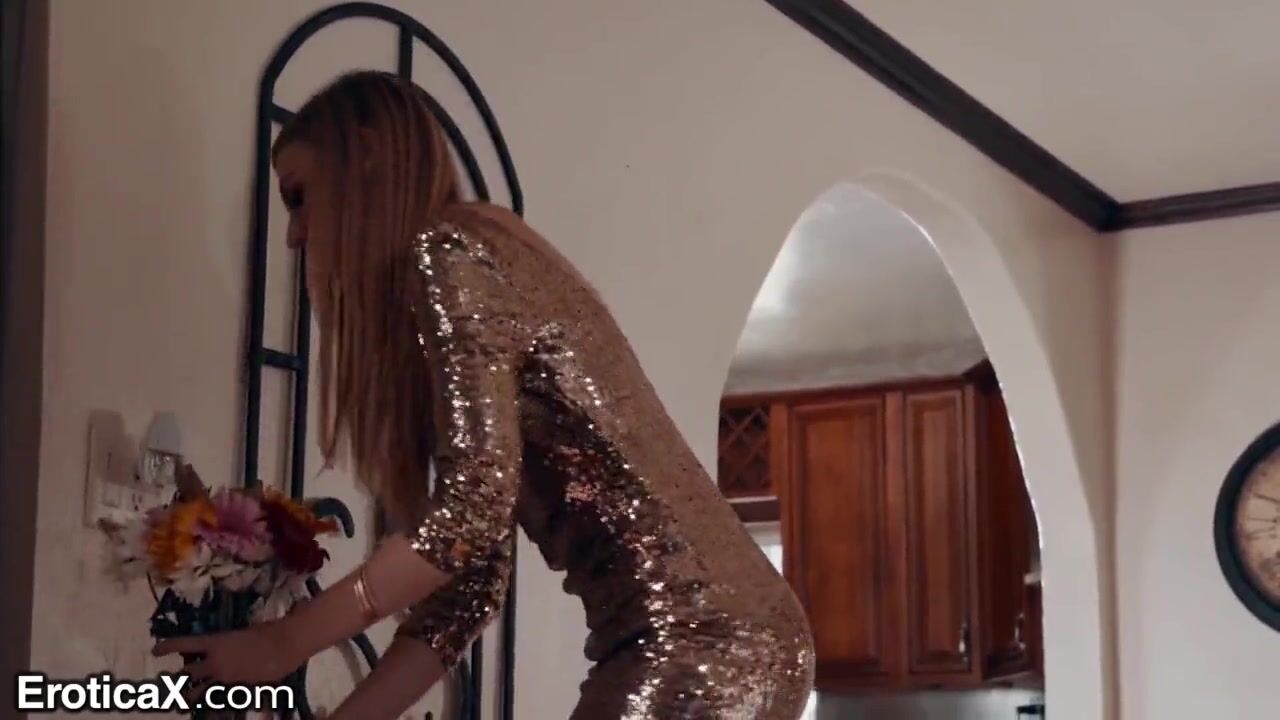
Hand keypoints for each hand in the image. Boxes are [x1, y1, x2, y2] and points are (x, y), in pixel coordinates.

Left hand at [152, 619, 302, 687]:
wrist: (285, 645)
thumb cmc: (266, 631)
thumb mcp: (241, 634)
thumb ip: (227, 643)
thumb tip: (221, 647)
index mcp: (215, 642)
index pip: (183, 644)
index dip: (167, 647)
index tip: (155, 651)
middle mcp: (215, 661)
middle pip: (187, 672)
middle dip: (176, 677)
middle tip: (167, 679)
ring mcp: (224, 677)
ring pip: (198, 690)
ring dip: (189, 694)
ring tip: (183, 698)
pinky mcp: (235, 688)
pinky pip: (219, 696)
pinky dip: (213, 700)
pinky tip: (211, 706)